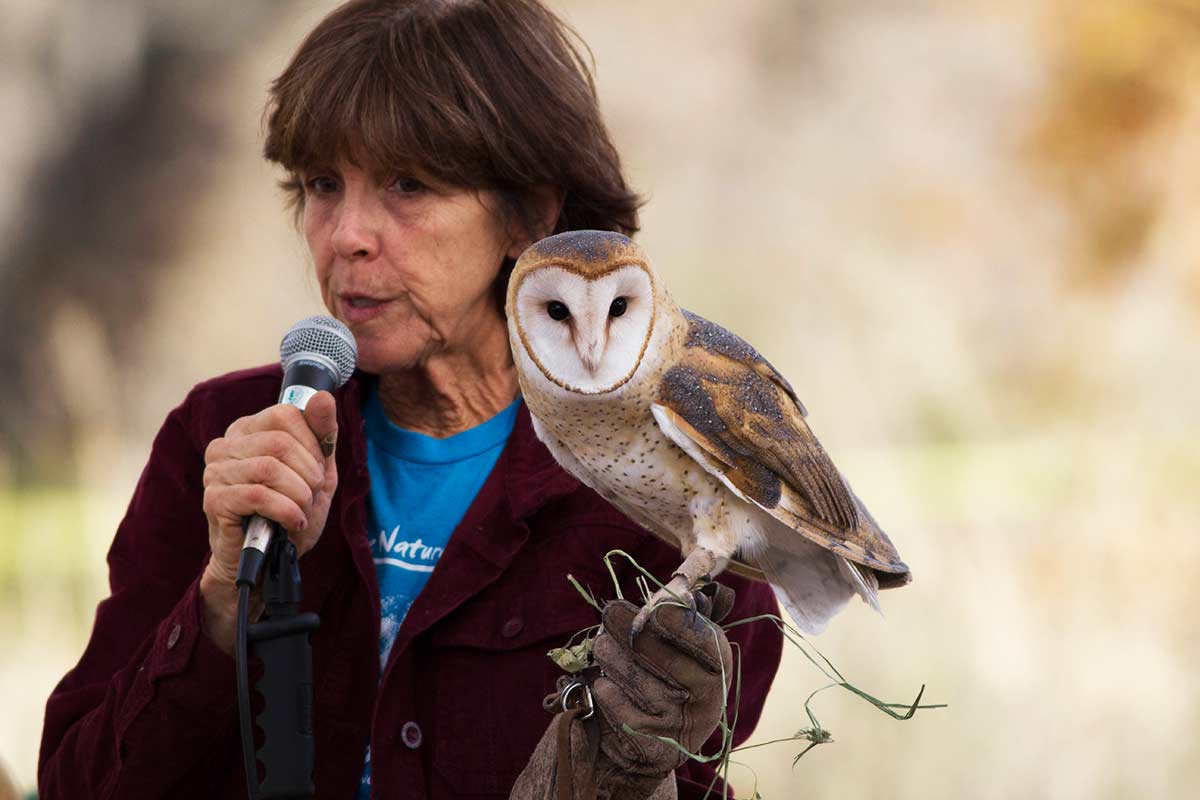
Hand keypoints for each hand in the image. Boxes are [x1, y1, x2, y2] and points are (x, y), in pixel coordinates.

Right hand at [198, 392, 337, 654]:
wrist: (267, 564)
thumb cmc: (289, 514)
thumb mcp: (317, 472)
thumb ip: (322, 433)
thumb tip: (323, 396)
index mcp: (248, 429)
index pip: (288, 414)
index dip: (313, 445)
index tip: (316, 472)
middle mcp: (225, 444)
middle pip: (281, 442)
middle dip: (308, 475)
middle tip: (310, 497)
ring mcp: (215, 472)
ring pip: (270, 468)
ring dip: (299, 495)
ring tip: (300, 512)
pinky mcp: (213, 500)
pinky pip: (258, 495)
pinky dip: (286, 510)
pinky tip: (291, 523)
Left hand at [511, 583, 734, 799]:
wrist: (660, 741)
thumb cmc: (671, 677)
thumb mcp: (686, 650)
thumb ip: (685, 619)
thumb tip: (683, 593)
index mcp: (719, 668)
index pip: (709, 645)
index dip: (683, 626)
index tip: (657, 609)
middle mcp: (708, 698)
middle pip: (669, 662)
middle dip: (633, 632)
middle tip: (609, 612)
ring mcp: (683, 724)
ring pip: (642, 684)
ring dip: (615, 659)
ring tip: (600, 645)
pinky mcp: (658, 747)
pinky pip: (626, 715)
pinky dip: (610, 694)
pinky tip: (602, 682)